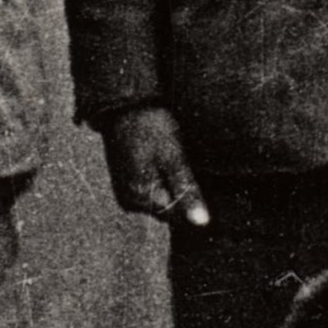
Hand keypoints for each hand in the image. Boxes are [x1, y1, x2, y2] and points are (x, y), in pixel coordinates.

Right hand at [105, 106, 205, 224]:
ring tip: (178, 156)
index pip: (178, 215)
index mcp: (139, 199)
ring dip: (174, 183)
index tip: (200, 175)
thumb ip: (187, 191)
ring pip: (162, 196)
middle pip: (169, 208)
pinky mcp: (128, 179)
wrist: (125, 104)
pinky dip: (164, 175)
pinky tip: (168, 157)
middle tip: (189, 162)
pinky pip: (153, 186)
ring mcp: (127, 190)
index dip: (193, 198)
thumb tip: (202, 223)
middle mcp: (130, 201)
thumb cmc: (151, 128)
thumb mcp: (174, 157)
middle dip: (182, 191)